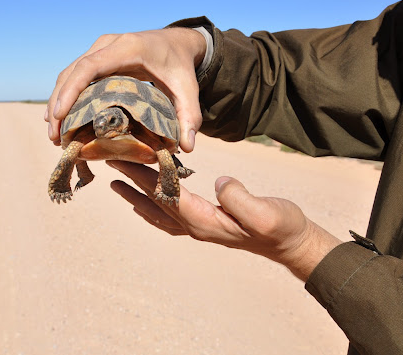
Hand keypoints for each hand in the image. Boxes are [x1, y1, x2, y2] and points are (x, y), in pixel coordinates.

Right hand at [45, 28, 206, 152]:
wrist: (176, 42)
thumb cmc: (180, 66)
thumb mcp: (188, 89)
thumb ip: (189, 116)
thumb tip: (186, 148)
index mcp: (127, 48)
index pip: (90, 66)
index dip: (71, 90)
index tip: (60, 115)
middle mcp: (107, 45)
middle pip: (72, 72)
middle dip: (58, 104)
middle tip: (54, 136)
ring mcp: (98, 50)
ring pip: (68, 74)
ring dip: (57, 102)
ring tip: (53, 134)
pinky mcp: (95, 58)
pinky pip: (73, 75)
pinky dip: (64, 96)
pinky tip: (59, 120)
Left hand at [107, 160, 341, 281]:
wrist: (292, 244)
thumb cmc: (282, 227)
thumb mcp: (266, 212)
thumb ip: (240, 198)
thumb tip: (219, 181)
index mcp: (205, 221)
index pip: (166, 194)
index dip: (144, 175)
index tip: (125, 158)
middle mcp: (195, 227)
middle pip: (155, 201)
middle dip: (132, 181)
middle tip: (110, 162)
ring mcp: (198, 228)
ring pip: (157, 212)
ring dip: (135, 197)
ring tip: (116, 184)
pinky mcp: (205, 225)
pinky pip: (169, 217)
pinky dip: (151, 207)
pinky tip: (145, 202)